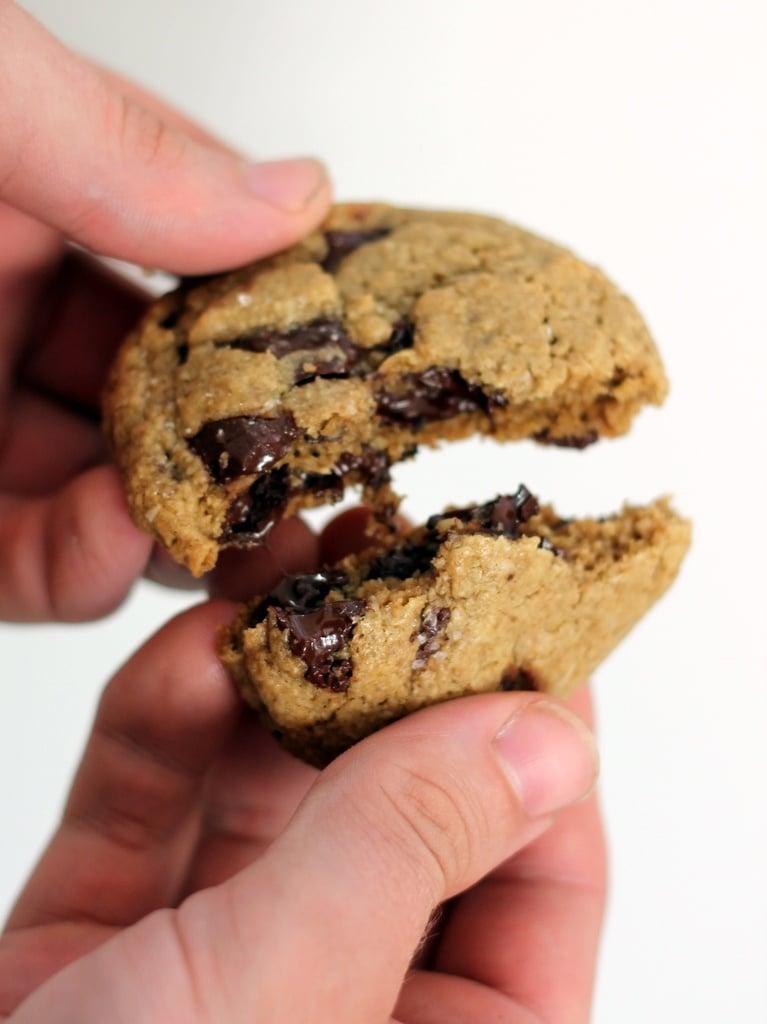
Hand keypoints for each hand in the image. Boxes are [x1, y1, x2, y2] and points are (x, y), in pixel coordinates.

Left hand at [0, 0, 330, 621]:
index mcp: (21, 189)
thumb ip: (119, 143)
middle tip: (309, 468)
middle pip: (166, 390)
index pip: (195, 262)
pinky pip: (37, 558)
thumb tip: (300, 192)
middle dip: (240, 435)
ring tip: (232, 520)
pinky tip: (127, 548)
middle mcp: (0, 307)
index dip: (273, 312)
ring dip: (177, 511)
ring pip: (113, 484)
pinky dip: (92, 564)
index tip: (337, 360)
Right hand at [0, 523, 604, 1022]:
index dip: (537, 748)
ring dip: (269, 680)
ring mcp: (214, 976)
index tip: (520, 624)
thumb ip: (409, 848)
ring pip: (269, 796)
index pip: (542, 884)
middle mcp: (338, 1016)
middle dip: (387, 683)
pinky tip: (186, 651)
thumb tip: (545, 737)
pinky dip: (164, 722)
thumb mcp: (286, 1000)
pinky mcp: (100, 946)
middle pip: (403, 816)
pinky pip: (152, 807)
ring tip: (285, 567)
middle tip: (392, 560)